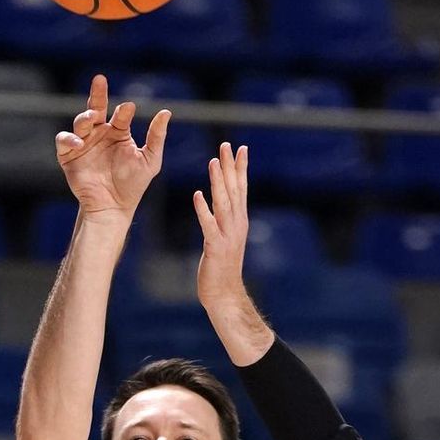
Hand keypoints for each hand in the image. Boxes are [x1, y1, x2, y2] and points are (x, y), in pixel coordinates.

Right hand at [56, 75, 170, 220]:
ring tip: (91, 117)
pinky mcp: (69, 156)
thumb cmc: (133, 184)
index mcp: (118, 132)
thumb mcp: (150, 160)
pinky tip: (79, 142)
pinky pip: (64, 140)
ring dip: (84, 116)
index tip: (129, 108)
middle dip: (97, 93)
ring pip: (80, 122)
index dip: (124, 110)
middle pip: (96, 107)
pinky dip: (69, 139)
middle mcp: (100, 134)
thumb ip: (156, 137)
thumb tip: (167, 112)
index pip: (120, 114)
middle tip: (100, 79)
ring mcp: (84, 144)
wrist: (113, 206)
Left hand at [194, 142, 248, 299]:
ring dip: (218, 182)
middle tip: (226, 145)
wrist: (225, 293)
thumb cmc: (223, 265)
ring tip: (213, 162)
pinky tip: (197, 195)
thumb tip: (223, 199)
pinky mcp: (215, 247)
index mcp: (239, 220)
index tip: (240, 148)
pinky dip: (204, 209)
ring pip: (223, 203)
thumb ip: (226, 217)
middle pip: (234, 190)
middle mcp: (237, 224)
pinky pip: (209, 225)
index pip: (241, 188)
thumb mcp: (227, 236)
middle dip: (230, 167)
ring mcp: (227, 235)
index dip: (240, 168)